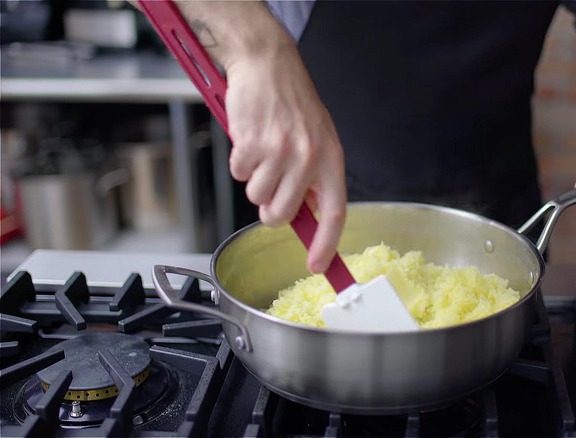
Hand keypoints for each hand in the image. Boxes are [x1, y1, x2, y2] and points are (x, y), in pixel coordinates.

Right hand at [224, 45, 346, 273]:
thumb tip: (309, 218)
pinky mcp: (251, 144)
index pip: (335, 213)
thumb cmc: (293, 102)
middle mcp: (309, 158)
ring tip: (263, 152)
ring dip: (255, 180)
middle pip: (282, 215)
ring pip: (256, 197)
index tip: (318, 265)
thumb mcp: (319, 139)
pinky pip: (238, 174)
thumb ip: (316, 178)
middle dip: (270, 210)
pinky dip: (240, 162)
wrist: (268, 63)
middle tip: (271, 186)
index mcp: (331, 159)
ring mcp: (279, 151)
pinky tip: (250, 138)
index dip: (326, 245)